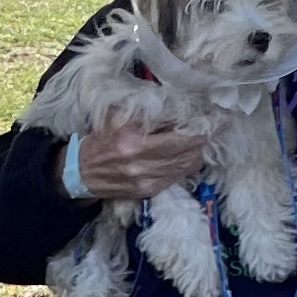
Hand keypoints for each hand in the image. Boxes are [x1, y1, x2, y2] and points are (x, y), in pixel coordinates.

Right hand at [72, 112, 209, 200]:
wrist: (82, 171)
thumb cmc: (101, 138)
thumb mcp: (117, 116)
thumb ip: (145, 111)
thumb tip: (178, 105)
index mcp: (132, 139)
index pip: (174, 128)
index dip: (195, 122)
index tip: (210, 115)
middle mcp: (140, 160)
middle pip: (185, 148)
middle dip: (203, 138)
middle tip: (215, 128)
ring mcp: (146, 178)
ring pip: (185, 164)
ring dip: (199, 152)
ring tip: (205, 141)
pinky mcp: (148, 190)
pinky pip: (177, 176)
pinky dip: (187, 165)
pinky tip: (191, 156)